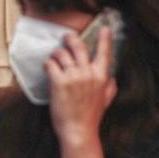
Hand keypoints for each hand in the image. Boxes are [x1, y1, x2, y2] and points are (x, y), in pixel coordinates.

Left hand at [47, 28, 116, 147]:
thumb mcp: (106, 99)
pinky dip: (48, 64)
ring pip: (62, 53)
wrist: (78, 130)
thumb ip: (109, 86)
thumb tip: (111, 77)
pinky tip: (47, 68)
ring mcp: (74, 76)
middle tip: (65, 37)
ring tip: (53, 57)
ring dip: (55, 53)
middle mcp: (88, 73)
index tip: (105, 27)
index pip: (105, 52)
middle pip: (78, 46)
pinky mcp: (59, 82)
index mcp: (102, 76)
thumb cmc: (91, 116)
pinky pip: (51, 64)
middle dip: (70, 38)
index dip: (105, 38)